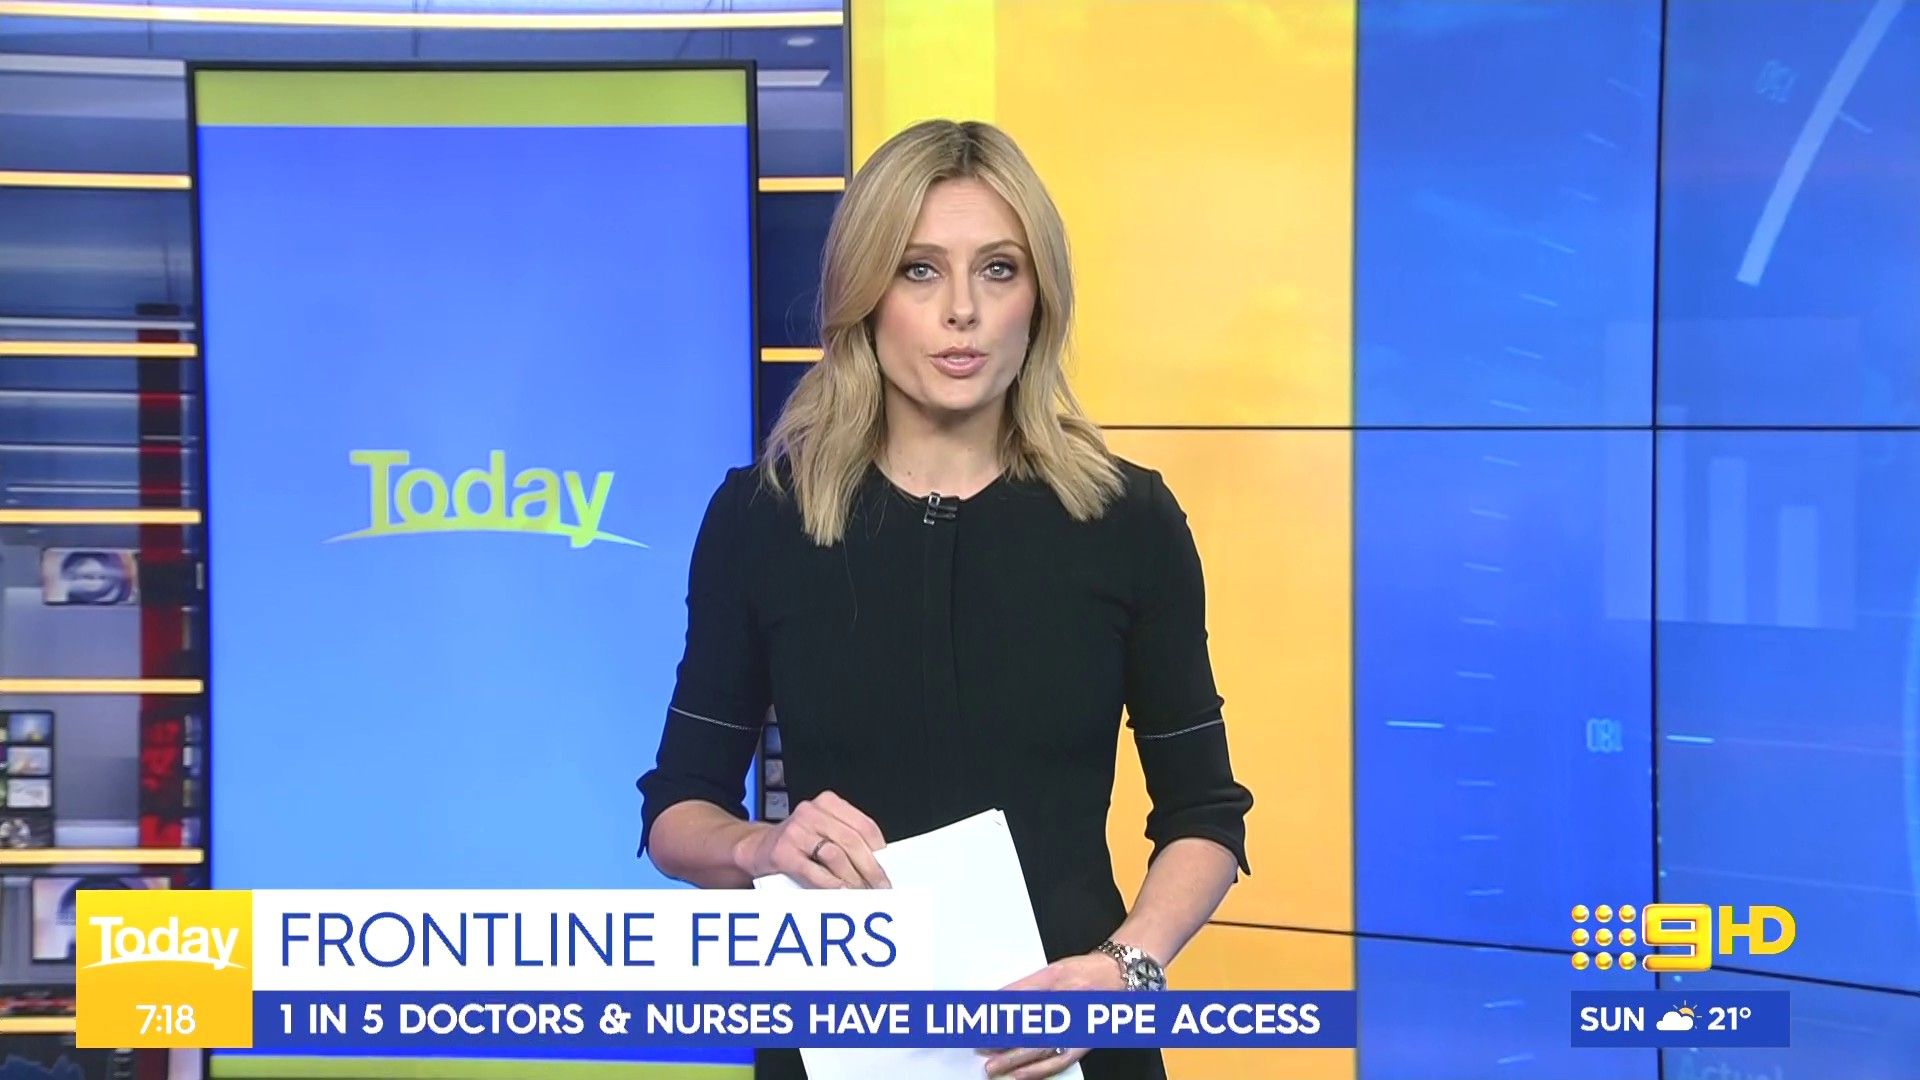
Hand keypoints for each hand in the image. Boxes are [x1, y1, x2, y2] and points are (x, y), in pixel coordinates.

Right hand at [730, 790, 889, 888]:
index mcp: (828, 803)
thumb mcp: (823, 832)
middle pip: (852, 841)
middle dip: (871, 869)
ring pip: (835, 856)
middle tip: (880, 888)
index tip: (888, 870)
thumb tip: (879, 866)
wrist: (757, 848)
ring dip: (853, 879)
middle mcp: (812, 812)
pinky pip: (813, 871)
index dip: (880, 850)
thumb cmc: (797, 843)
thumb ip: (847, 841)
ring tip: (863, 894)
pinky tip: (841, 893)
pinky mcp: (783, 852)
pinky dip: (831, 884)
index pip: (864, 825)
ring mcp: (796, 830)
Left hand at [977, 953, 1123, 1076]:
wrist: (1118, 975)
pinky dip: (1038, 1070)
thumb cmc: (1083, 971)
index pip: (1017, 996)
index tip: (976, 1019)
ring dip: (1013, 1060)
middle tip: (978, 1047)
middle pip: (1026, 1025)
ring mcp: (1075, 1023)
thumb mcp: (1052, 969)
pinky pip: (1058, 1059)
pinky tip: (1020, 1075)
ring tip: (993, 1068)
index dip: (995, 1011)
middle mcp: (1065, 1001)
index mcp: (1054, 978)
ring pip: (1039, 1046)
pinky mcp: (1082, 1040)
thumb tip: (997, 1003)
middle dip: (999, 1039)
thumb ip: (1026, 987)